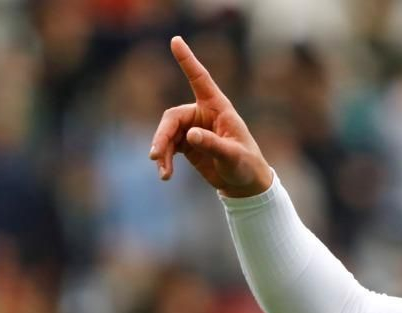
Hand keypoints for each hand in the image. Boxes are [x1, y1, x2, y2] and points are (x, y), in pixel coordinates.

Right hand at [149, 36, 272, 196]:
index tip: (176, 40)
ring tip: (163, 173)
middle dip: (162, 136)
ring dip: (162, 151)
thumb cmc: (246, 165)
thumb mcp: (233, 156)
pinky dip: (164, 160)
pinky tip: (165, 174)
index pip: (200, 80)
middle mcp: (202, 114)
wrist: (245, 184)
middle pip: (172, 117)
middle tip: (155, 154)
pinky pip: (168, 147)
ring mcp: (192, 128)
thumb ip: (213, 144)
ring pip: (167, 133)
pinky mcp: (186, 144)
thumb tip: (190, 135)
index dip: (188, 60)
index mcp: (218, 108)